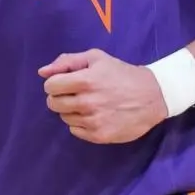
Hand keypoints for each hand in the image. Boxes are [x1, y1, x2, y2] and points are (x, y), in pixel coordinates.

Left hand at [39, 49, 167, 143]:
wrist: (153, 95)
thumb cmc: (121, 73)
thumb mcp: (95, 58)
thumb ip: (66, 62)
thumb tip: (42, 72)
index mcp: (85, 80)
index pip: (50, 86)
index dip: (55, 83)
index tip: (66, 82)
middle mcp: (87, 102)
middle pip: (53, 103)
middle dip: (60, 97)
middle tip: (75, 93)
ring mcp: (93, 121)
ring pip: (64, 117)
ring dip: (71, 110)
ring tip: (89, 103)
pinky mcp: (100, 136)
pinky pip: (75, 131)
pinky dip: (80, 123)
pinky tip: (94, 115)